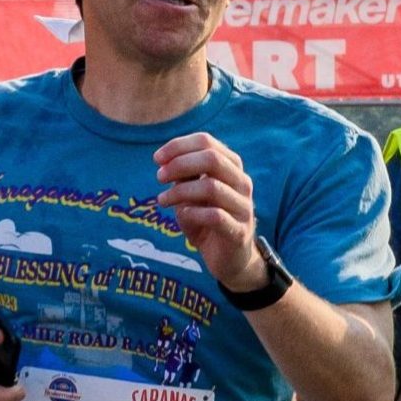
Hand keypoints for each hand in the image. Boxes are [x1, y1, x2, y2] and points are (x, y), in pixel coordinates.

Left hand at [154, 133, 261, 291]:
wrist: (228, 258)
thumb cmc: (206, 220)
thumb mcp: (190, 193)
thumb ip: (183, 175)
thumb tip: (164, 160)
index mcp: (231, 167)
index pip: (207, 142)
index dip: (178, 146)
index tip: (157, 158)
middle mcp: (242, 182)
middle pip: (212, 159)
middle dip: (179, 165)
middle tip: (159, 177)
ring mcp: (243, 207)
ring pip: (211, 187)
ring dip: (180, 191)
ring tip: (163, 200)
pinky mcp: (239, 231)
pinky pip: (215, 216)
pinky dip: (193, 213)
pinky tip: (182, 215)